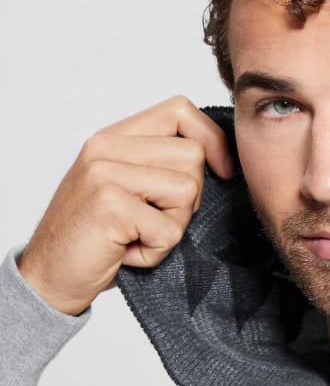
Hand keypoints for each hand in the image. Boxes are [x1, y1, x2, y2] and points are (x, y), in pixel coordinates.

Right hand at [17, 96, 234, 315]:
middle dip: (188, 199)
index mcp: (113, 138)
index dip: (211, 139)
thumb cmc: (96, 238)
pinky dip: (157, 252)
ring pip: (187, 191)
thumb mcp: (127, 190)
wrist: (49, 276)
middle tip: (152, 222)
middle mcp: (105, 148)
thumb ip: (159, 165)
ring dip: (172, 227)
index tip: (224, 171)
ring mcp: (105, 173)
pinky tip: (127, 253)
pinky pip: (170, 229)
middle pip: (192, 156)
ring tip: (138, 236)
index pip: (179, 110)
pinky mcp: (110, 205)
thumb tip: (222, 160)